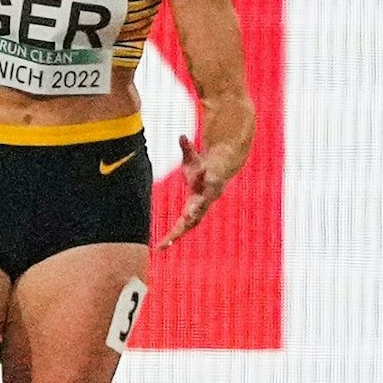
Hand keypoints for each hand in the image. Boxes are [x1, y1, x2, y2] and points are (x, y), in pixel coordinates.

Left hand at [159, 134, 226, 248]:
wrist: (220, 170)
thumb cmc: (203, 164)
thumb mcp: (194, 156)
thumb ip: (187, 148)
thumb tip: (181, 137)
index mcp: (204, 191)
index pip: (200, 202)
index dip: (195, 209)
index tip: (187, 216)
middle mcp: (203, 202)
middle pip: (194, 218)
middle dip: (183, 228)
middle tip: (171, 238)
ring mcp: (199, 208)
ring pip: (189, 226)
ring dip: (176, 236)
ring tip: (162, 246)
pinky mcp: (194, 211)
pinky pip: (184, 226)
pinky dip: (174, 235)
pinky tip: (162, 245)